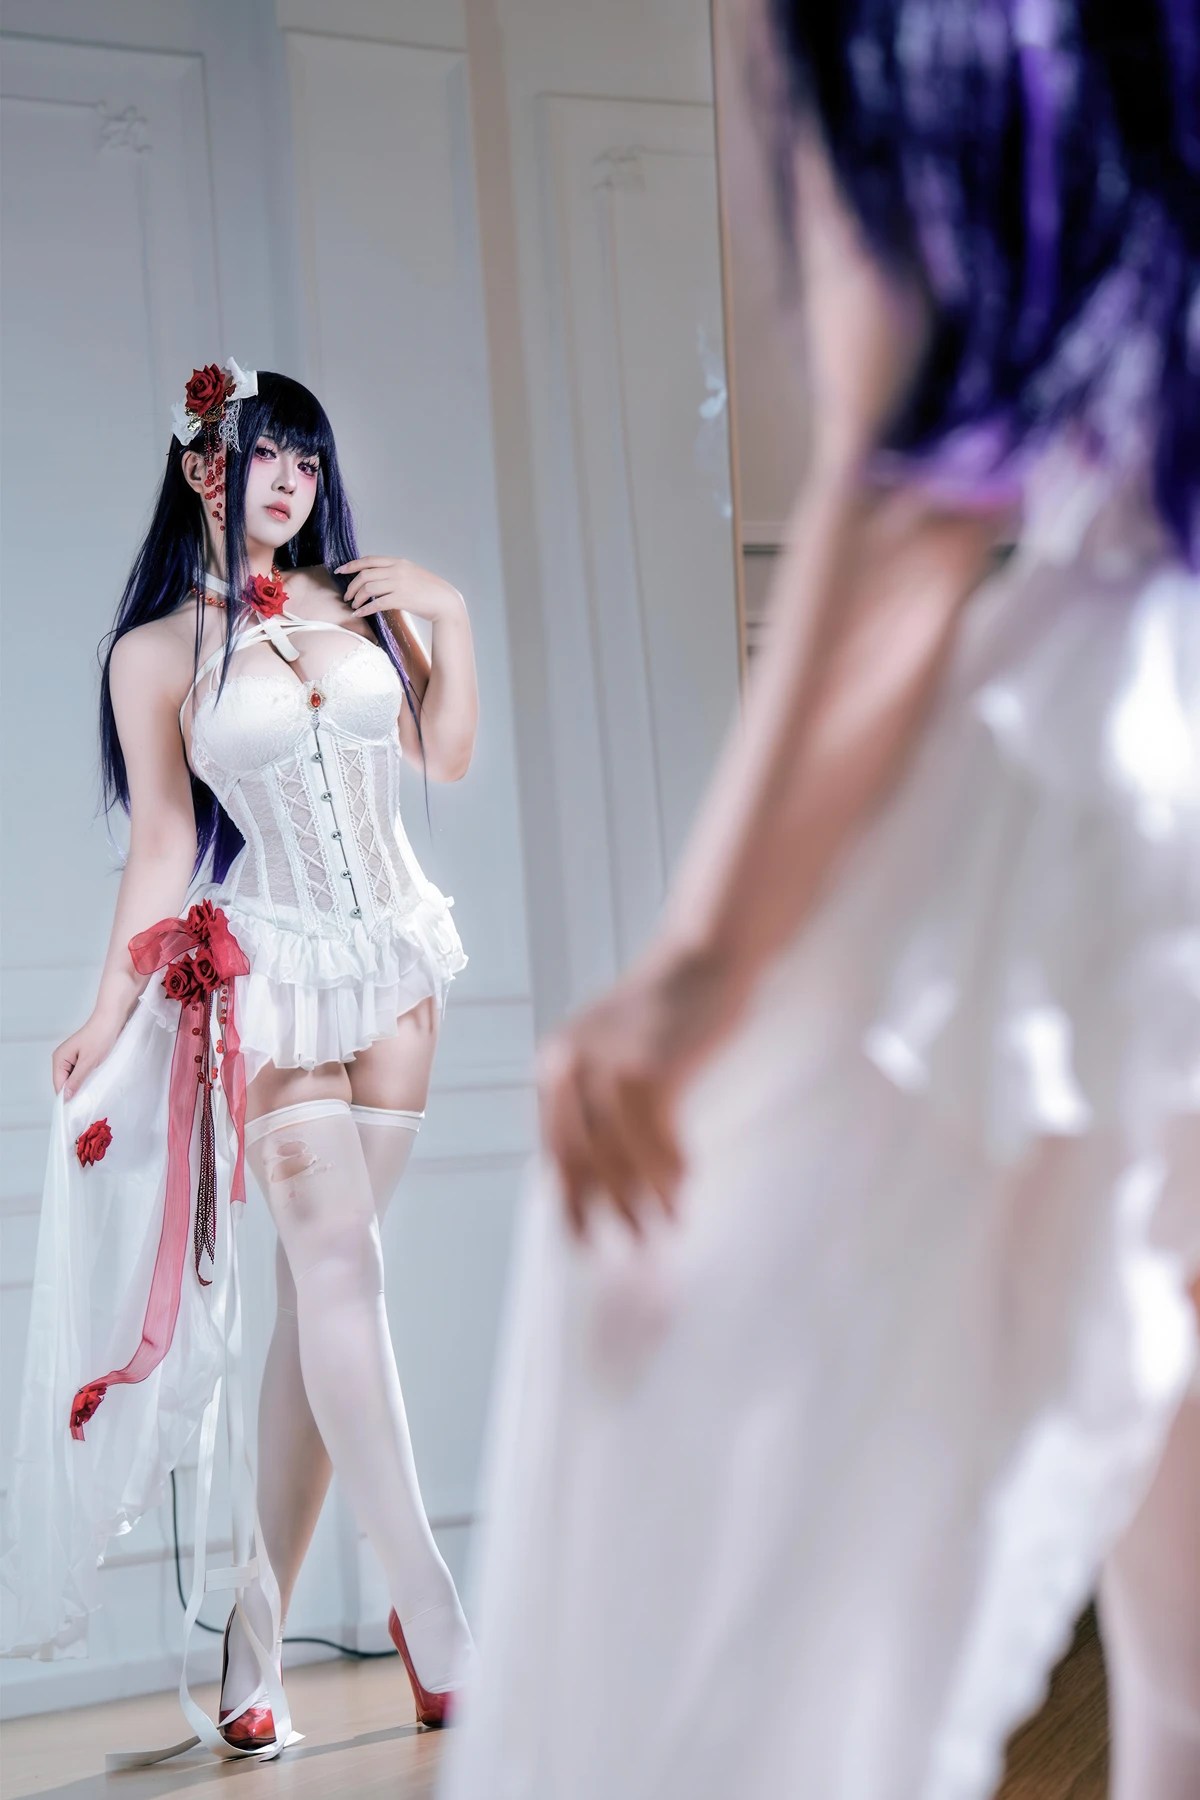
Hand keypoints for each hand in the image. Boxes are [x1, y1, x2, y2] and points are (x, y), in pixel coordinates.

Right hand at [52, 1006, 125, 1099]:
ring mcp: (71, 1057)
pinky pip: (80, 1073)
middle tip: (88, 1101)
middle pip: (64, 1083)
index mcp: (59, 1058)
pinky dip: (86, 1078)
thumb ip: (76, 1080)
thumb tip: (65, 1097)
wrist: (112, 1019)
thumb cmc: (101, 1036)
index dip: (67, 1097)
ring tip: (93, 1091)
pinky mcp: (81, 1057)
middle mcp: (62, 1058)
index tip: (78, 1109)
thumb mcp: (89, 1062)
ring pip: (73, 1078)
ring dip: (82, 1084)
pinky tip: (95, 1081)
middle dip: (74, 1091)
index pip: (58, 1085)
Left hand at [335, 557, 463, 623]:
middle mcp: (397, 570)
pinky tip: (359, 614)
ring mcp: (399, 584)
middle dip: (351, 586)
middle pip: (364, 575)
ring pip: (368, 588)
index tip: (340, 571)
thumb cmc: (428, 590)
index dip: (351, 565)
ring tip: (354, 606)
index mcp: (398, 562)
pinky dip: (365, 609)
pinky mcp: (401, 599)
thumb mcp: (412, 573)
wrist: (445, 601)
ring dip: (357, 598)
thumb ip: (395, 572)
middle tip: (347, 596)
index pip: (369, 560)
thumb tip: (376, 577)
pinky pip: (376, 603)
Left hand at [537, 945, 747, 1240]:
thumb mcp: (615, 1046)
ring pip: (621, 1156)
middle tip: (632, 1246)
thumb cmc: (670, 1006)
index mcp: (555, 1064)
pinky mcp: (649, 1069)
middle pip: (582, 1159)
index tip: (585, 1237)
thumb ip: (598, 1095)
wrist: (706, 955)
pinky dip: (672, 1170)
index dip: (570, 1197)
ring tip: (670, 1225)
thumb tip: (601, 1170)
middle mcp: (570, 1066)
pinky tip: (686, 1186)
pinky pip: (657, 1140)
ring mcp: (607, 1067)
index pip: (555, 1147)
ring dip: (647, 1198)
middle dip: (608, 1208)